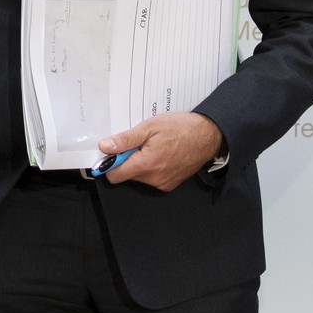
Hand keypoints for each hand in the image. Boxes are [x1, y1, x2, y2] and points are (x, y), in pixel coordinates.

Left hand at [98, 113, 223, 192]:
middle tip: (138, 143)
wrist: (207, 135)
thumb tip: (105, 147)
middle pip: (126, 175)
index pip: (114, 175)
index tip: (113, 151)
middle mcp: (154, 179)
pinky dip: (150, 167)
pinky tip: (160, 153)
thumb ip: (125, 140)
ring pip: (138, 177)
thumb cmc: (180, 128)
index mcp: (147, 165)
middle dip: (126, 160)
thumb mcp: (149, 127)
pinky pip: (151, 178)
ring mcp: (163, 183)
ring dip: (139, 163)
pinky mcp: (170, 184)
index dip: (109, 162)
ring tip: (151, 146)